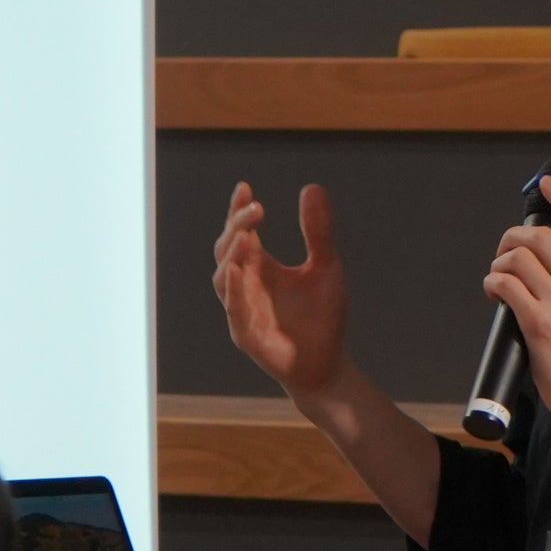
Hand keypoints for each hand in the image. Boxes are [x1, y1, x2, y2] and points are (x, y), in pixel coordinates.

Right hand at [212, 181, 351, 401]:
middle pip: (227, 249)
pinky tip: (238, 270)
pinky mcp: (246, 334)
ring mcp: (242, 310)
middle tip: (256, 209)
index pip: (240, 232)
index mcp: (259, 266)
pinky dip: (232, 291)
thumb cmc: (322, 316)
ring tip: (244, 235)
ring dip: (230, 256)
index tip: (245, 188)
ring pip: (222, 279)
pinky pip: (233, 310)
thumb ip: (318, 231)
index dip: (238, 210)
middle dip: (237, 227)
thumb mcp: (326, 266)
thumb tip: (311, 186)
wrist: (328, 364)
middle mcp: (245, 285)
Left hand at [483, 177, 550, 433]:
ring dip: (500, 262)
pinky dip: (492, 282)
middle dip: (514, 236)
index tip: (549, 185)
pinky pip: (506, 285)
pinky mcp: (540, 323)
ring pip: (520, 257)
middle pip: (543, 236)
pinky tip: (492, 292)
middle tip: (505, 250)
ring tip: (498, 277)